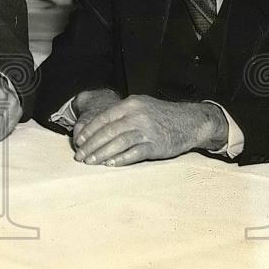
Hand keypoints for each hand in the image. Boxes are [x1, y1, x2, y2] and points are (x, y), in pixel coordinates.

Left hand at [73, 95, 227, 165]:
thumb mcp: (141, 106)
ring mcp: (147, 131)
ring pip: (118, 143)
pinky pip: (134, 153)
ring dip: (101, 154)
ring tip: (90, 162)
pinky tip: (109, 164)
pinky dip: (120, 159)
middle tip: (79, 156)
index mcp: (131, 105)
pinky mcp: (156, 145)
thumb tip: (97, 128)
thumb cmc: (161, 115)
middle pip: (108, 131)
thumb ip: (121, 114)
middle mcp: (137, 116)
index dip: (89, 131)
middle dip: (91, 145)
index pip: (103, 118)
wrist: (190, 121)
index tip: (78, 141)